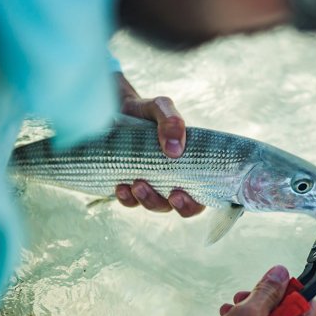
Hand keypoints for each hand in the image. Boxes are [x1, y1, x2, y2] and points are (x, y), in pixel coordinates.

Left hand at [114, 73, 203, 216]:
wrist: (115, 109)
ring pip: (156, 205)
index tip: (180, 194)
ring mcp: (152, 186)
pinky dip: (127, 198)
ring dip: (148, 200)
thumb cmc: (147, 112)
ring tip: (137, 184)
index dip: (194, 203)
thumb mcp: (161, 108)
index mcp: (190, 166)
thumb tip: (175, 150)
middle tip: (170, 195)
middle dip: (178, 206)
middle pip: (182, 207)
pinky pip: (130, 202)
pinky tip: (121, 187)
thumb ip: (172, 122)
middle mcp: (173, 180)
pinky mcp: (130, 187)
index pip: (201, 195)